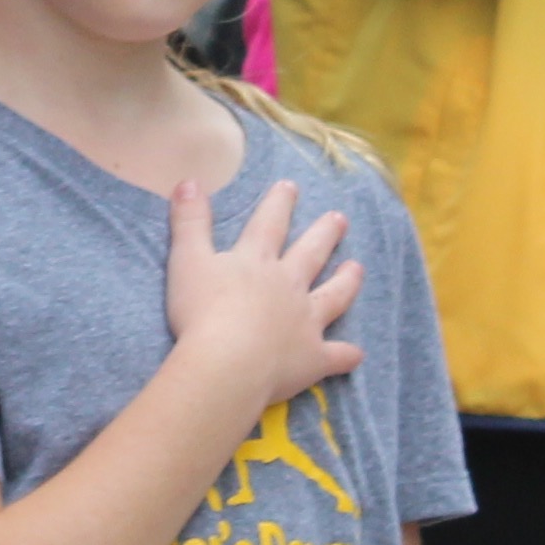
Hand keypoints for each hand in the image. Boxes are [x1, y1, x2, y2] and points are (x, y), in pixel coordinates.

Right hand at [164, 173, 360, 417]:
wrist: (226, 363)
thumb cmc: (202, 312)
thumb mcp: (187, 260)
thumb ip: (189, 221)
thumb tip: (189, 181)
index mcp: (257, 261)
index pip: (270, 223)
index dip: (279, 203)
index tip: (290, 186)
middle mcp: (288, 285)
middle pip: (311, 254)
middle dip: (325, 234)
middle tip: (340, 219)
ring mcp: (306, 321)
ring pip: (334, 296)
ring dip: (347, 281)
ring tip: (358, 268)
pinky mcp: (313, 357)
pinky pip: (337, 355)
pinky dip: (347, 355)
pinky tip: (357, 354)